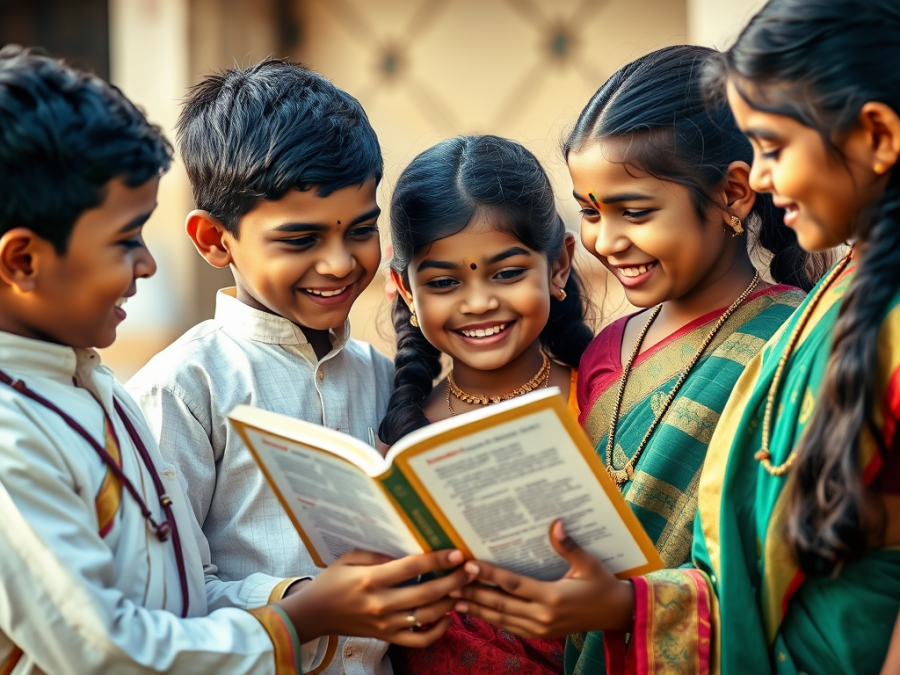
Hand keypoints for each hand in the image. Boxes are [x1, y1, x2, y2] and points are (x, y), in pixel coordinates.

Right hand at [278, 548, 470, 646]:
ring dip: (450, 602)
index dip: (437, 559)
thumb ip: (378, 555)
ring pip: (427, 616)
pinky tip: (447, 617)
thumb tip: (408, 553)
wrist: (314, 614)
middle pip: (426, 593)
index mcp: (371, 579)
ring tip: (464, 589)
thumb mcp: (350, 559)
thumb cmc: (332, 582)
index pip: (411, 568)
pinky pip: (419, 640)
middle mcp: (381, 603)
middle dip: (454, 580)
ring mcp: (386, 624)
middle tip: (471, 570)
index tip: (457, 553)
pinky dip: (438, 631)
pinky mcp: (388, 638)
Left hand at [451, 520, 633, 638]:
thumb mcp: (589, 563)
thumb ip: (569, 546)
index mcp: (553, 596)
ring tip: (453, 599)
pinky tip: (476, 612)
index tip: (469, 565)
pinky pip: (510, 627)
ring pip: (501, 619)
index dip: (489, 574)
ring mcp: (541, 629)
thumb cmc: (602, 585)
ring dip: (477, 609)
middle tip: (449, 584)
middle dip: (473, 594)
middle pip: (500, 604)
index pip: (513, 584)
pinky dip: (491, 619)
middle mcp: (543, 616)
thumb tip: (556, 524)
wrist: (617, 614)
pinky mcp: (541, 635)